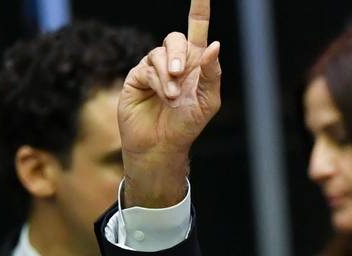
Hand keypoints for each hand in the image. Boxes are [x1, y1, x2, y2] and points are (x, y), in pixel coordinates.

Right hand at [119, 0, 220, 206]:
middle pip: (176, 38)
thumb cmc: (187, 125)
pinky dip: (158, 80)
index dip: (199, 8)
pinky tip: (162, 96)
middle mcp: (174, 61)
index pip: (197, 28)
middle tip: (181, 74)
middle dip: (179, 54)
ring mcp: (154, 68)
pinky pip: (148, 67)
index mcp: (195, 63)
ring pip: (160, 53)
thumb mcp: (208, 102)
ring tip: (171, 96)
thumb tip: (214, 44)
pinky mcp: (136, 77)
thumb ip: (212, 74)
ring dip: (169, 74)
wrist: (162, 146)